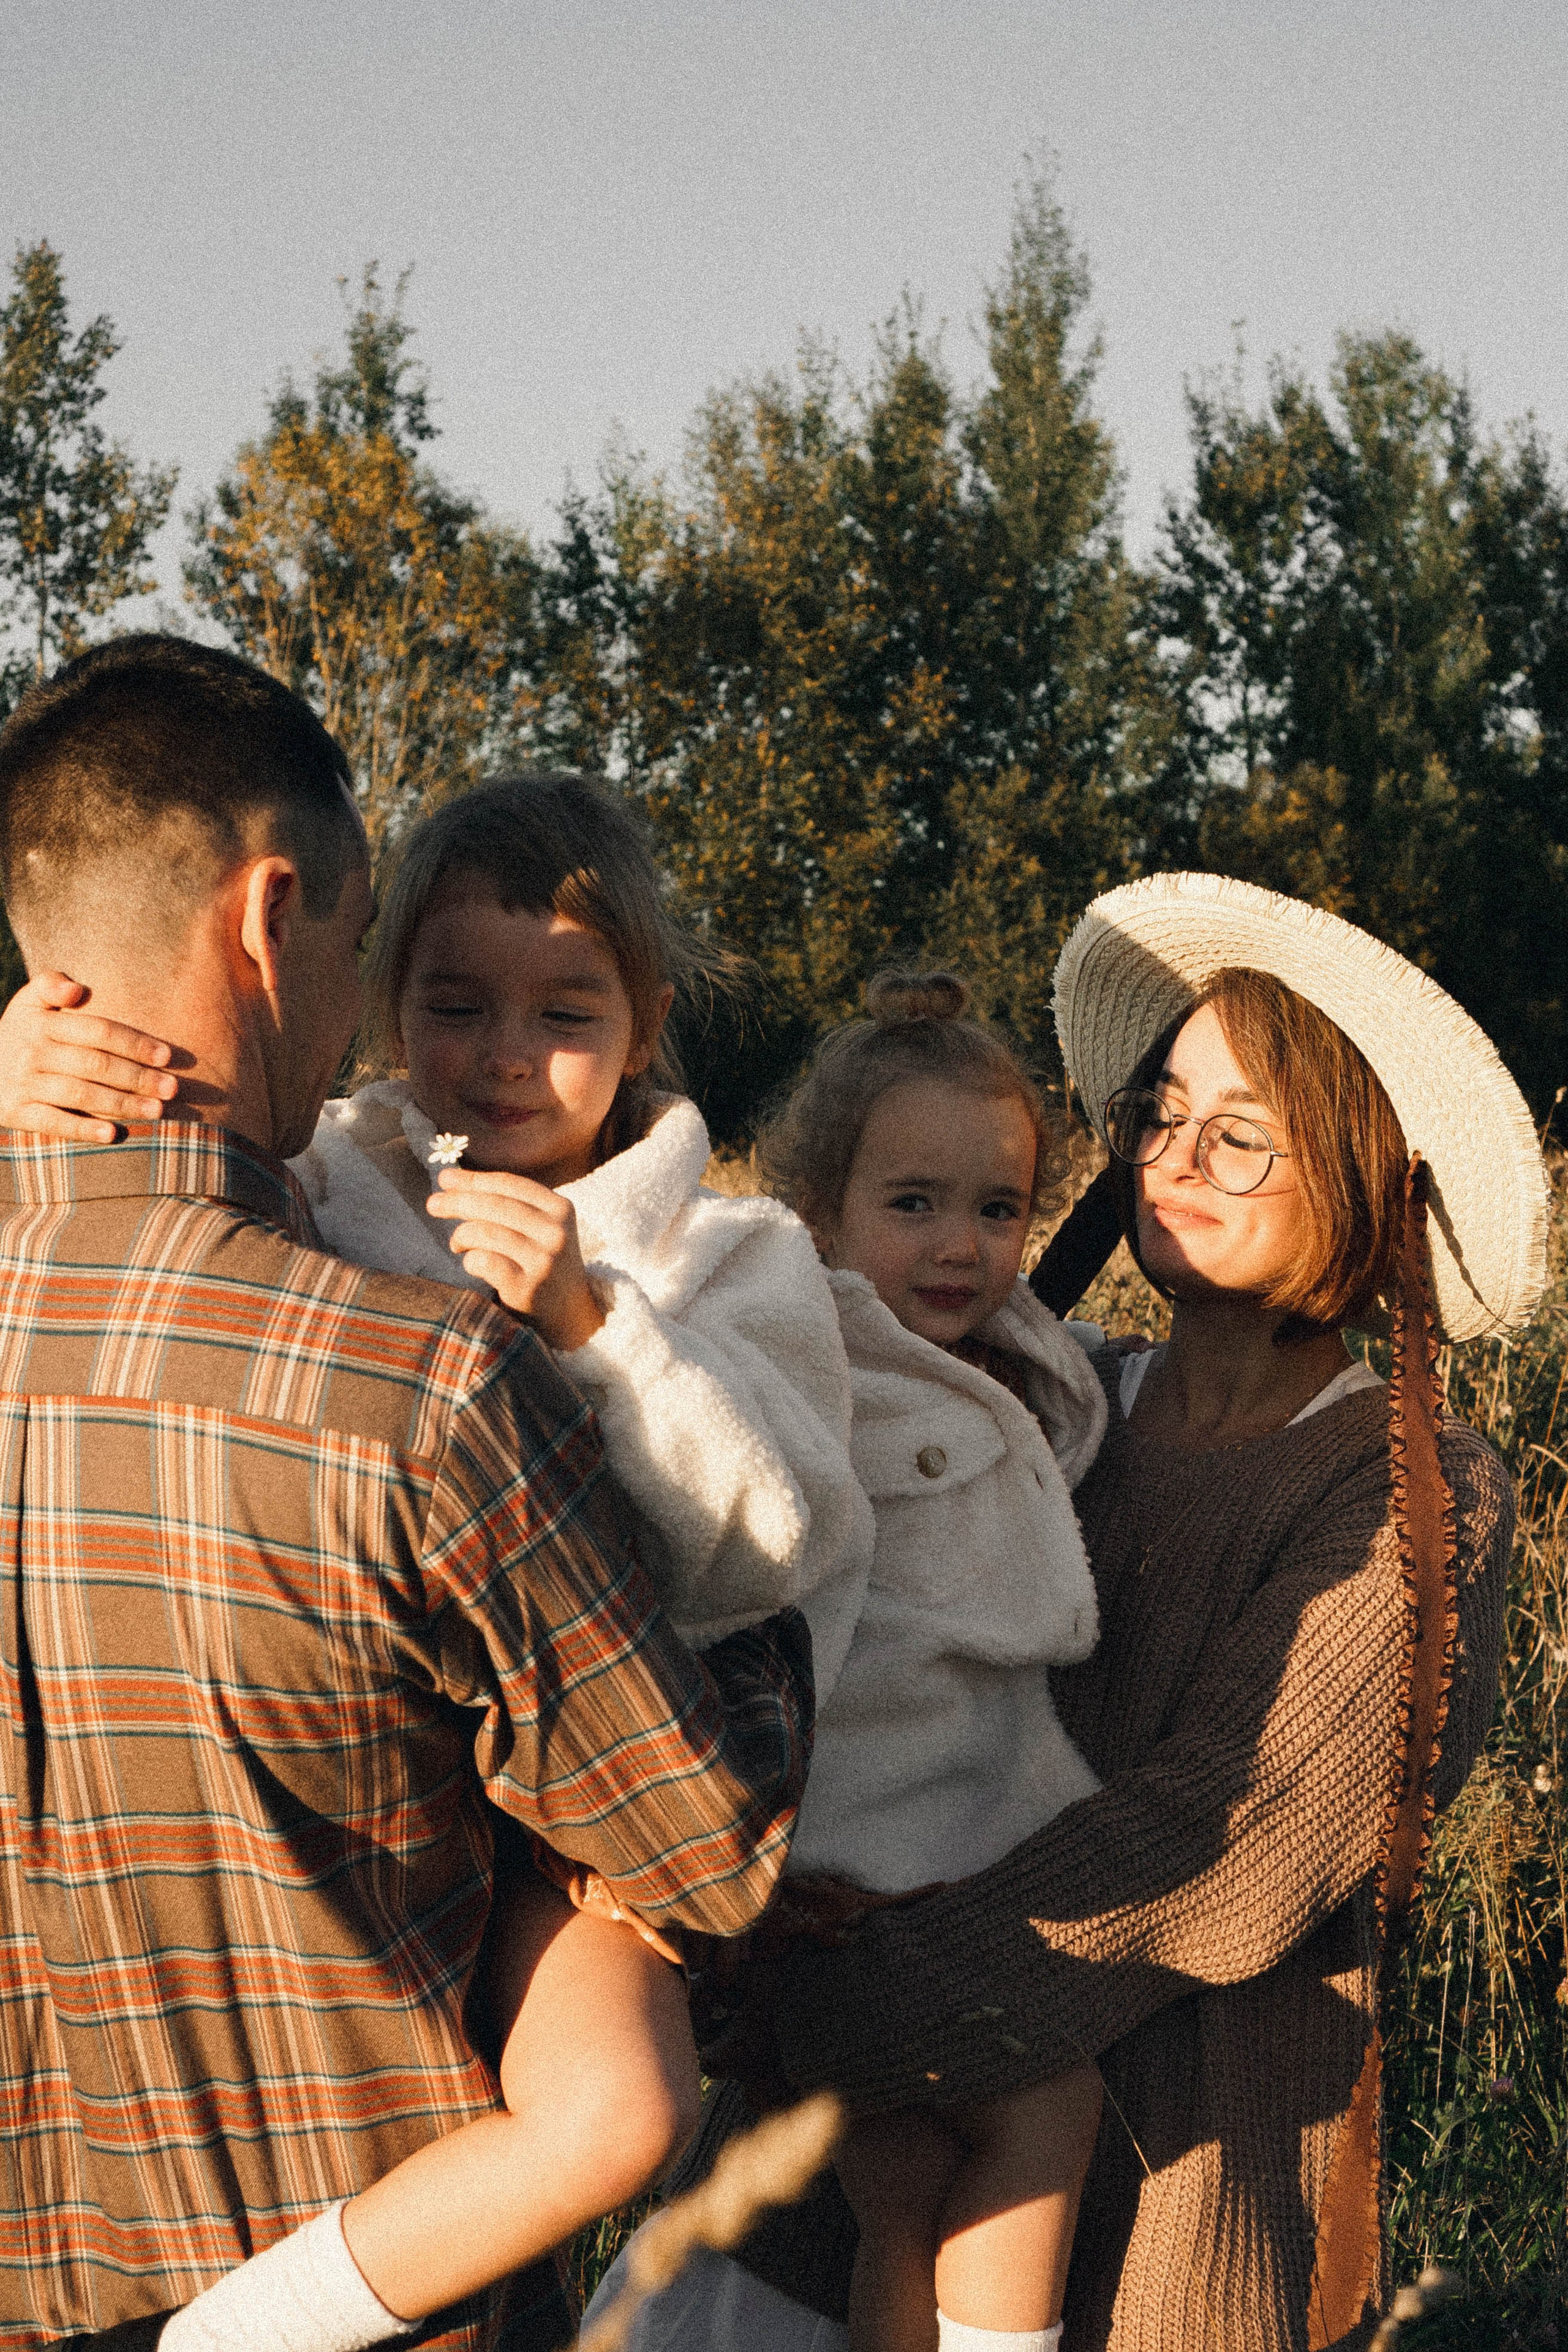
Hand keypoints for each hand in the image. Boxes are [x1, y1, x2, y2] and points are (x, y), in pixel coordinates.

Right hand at [0, 971, 177, 1140]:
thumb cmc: (20, 1033)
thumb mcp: (27, 1002)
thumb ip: (49, 984)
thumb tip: (77, 989)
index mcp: (43, 1023)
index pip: (99, 1030)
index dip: (134, 1043)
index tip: (167, 1056)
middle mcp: (33, 1052)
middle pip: (95, 1064)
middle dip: (137, 1077)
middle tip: (173, 1089)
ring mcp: (23, 1083)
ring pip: (80, 1094)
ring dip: (121, 1104)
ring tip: (157, 1111)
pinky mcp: (15, 1112)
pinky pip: (52, 1122)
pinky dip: (82, 1129)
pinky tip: (113, 1134)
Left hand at [426, 1167, 605, 1350]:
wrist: (570, 1314)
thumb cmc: (542, 1262)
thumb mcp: (539, 1227)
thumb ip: (506, 1204)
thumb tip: (449, 1180)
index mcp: (560, 1208)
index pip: (509, 1184)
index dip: (473, 1180)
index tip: (445, 1179)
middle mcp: (555, 1232)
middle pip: (494, 1206)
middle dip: (457, 1202)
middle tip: (432, 1204)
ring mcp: (543, 1261)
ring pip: (485, 1232)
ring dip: (461, 1236)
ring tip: (457, 1244)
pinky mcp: (527, 1288)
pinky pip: (483, 1261)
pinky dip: (470, 1260)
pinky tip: (472, 1264)